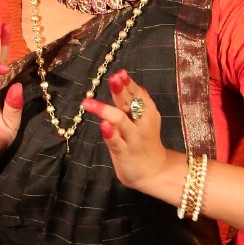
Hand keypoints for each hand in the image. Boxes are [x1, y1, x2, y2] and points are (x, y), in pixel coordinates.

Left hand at [81, 69, 171, 192]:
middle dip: (122, 91)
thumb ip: (140, 104)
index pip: (138, 95)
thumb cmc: (145, 142)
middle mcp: (141, 124)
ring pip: (121, 122)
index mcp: (147, 113)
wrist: (155, 172)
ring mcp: (132, 139)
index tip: (120, 72)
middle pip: (131, 104)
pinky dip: (110, 134)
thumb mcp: (146, 121)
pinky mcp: (123, 153)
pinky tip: (102, 125)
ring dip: (106, 110)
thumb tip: (137, 86)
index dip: (129, 84)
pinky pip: (116, 143)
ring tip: (88, 102)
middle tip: (113, 78)